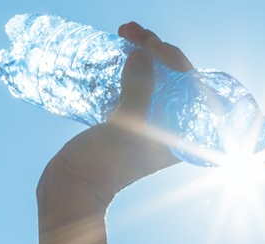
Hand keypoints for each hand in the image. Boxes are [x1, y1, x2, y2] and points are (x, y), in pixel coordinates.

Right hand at [38, 23, 195, 206]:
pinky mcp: (126, 120)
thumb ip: (138, 94)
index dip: (178, 61)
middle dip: (159, 51)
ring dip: (144, 53)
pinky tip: (117, 51)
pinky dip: (129, 66)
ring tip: (124, 32)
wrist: (70, 191)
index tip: (153, 45)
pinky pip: (135, 85)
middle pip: (176, 80)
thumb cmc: (100, 170)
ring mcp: (148, 123)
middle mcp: (169, 129)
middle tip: (132, 31)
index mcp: (180, 136)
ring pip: (155, 79)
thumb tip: (144, 54)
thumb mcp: (122, 132)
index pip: (194, 90)